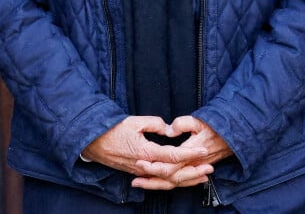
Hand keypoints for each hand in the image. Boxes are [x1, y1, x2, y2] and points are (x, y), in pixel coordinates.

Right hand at [82, 116, 209, 179]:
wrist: (94, 143)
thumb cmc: (113, 130)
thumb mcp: (135, 121)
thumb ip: (154, 123)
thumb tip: (168, 128)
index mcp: (146, 152)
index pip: (173, 156)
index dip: (190, 153)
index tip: (204, 150)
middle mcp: (145, 166)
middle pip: (174, 174)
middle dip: (193, 171)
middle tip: (210, 167)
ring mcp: (141, 172)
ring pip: (167, 181)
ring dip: (186, 179)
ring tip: (202, 177)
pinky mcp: (138, 173)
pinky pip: (159, 181)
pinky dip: (173, 181)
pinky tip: (182, 180)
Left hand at [131, 116, 232, 190]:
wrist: (232, 136)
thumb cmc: (214, 126)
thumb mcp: (198, 120)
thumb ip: (182, 123)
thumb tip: (169, 130)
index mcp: (191, 151)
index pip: (170, 164)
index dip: (154, 165)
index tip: (140, 162)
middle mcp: (192, 164)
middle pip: (170, 178)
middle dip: (151, 180)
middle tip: (135, 180)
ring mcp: (195, 169)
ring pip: (174, 183)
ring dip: (156, 185)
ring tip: (140, 184)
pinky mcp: (196, 169)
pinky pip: (180, 182)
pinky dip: (167, 184)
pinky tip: (156, 184)